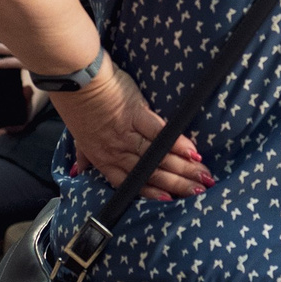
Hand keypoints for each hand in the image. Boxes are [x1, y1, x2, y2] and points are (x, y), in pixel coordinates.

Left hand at [52, 62, 208, 200]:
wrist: (76, 80)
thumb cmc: (77, 106)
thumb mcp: (78, 136)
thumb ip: (84, 156)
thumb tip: (80, 172)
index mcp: (104, 159)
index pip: (131, 183)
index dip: (153, 194)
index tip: (172, 201)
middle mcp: (117, 151)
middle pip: (151, 173)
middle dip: (179, 185)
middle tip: (200, 192)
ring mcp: (127, 133)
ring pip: (158, 157)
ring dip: (184, 168)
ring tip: (204, 176)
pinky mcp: (136, 113)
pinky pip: (159, 132)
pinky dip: (176, 143)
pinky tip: (193, 152)